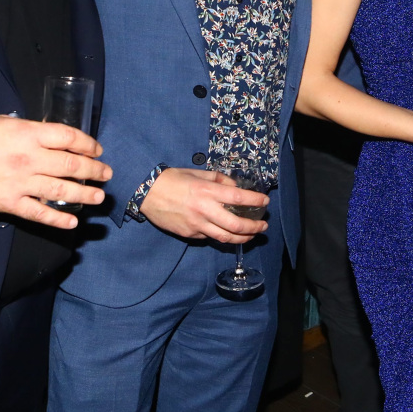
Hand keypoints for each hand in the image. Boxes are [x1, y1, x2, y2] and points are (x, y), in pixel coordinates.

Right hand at [0, 115, 111, 230]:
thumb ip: (29, 131)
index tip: (97, 150)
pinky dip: (57, 218)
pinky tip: (71, 222)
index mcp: (28, 134)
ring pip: (60, 190)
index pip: (68, 138)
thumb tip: (49, 137)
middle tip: (106, 174)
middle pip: (71, 165)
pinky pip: (38, 213)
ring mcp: (20, 182)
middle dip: (93, 170)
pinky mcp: (8, 203)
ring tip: (98, 197)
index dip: (88, 144)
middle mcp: (29, 158)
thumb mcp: (4, 123)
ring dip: (84, 194)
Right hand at [138, 167, 268, 243]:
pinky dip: (221, 235)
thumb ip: (218, 180)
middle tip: (263, 225)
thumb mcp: (198, 173)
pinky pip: (209, 237)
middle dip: (254, 227)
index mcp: (207, 191)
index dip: (255, 201)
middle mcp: (204, 210)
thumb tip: (235, 186)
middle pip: (236, 225)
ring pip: (225, 237)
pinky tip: (227, 232)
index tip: (265, 201)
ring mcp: (196, 225)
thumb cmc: (173, 179)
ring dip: (243, 238)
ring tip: (252, 235)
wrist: (147, 192)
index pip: (238, 198)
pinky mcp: (189, 234)